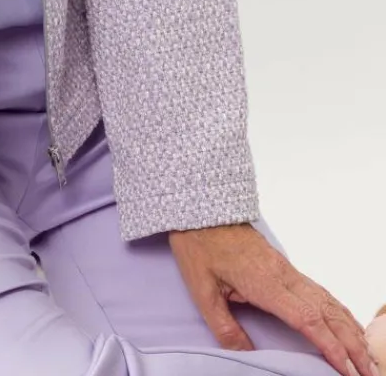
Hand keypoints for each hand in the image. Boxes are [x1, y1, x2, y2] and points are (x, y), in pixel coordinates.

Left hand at [168, 222, 378, 375]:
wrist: (202, 210)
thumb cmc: (200, 246)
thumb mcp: (202, 289)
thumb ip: (224, 325)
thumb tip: (244, 354)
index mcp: (265, 283)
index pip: (307, 319)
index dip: (330, 346)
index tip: (347, 370)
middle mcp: (284, 276)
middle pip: (327, 313)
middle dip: (352, 345)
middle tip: (368, 373)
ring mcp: (287, 270)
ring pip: (328, 302)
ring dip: (351, 330)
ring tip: (366, 357)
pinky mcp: (285, 267)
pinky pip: (320, 292)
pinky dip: (340, 312)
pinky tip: (350, 324)